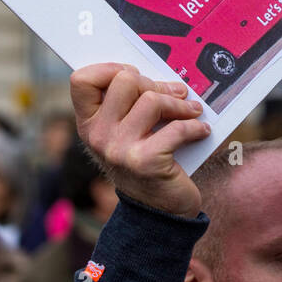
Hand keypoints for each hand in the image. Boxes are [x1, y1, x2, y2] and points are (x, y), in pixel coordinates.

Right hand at [70, 63, 209, 216]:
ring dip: (180, 104)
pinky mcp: (145, 162)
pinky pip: (176, 129)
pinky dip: (195, 127)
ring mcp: (118, 150)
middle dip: (156, 83)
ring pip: (151, 100)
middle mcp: (97, 136)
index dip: (110, 68)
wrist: (157, 213)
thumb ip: (129, 104)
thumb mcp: (126, 133)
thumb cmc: (145, 162)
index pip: (81, 80)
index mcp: (88, 124)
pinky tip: (201, 131)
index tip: (136, 74)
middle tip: (175, 94)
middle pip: (124, 80)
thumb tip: (156, 71)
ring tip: (191, 111)